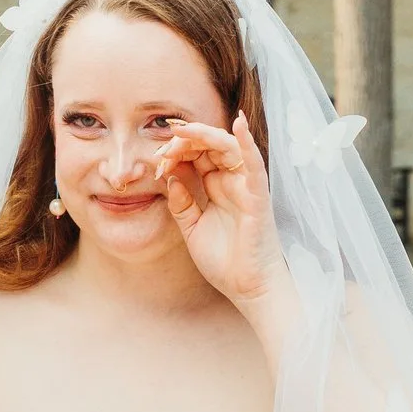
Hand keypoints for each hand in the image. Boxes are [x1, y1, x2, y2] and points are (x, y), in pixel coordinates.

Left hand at [157, 114, 281, 305]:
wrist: (248, 288)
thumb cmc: (225, 261)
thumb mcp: (192, 228)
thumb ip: (181, 203)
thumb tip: (170, 178)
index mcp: (216, 187)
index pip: (196, 156)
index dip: (176, 152)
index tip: (155, 159)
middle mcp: (231, 181)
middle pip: (209, 146)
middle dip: (184, 141)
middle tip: (162, 146)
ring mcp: (245, 186)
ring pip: (227, 147)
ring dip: (204, 135)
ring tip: (182, 131)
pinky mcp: (257, 195)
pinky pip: (254, 163)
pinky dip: (247, 141)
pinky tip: (238, 122)